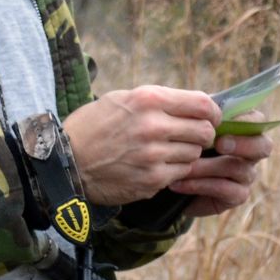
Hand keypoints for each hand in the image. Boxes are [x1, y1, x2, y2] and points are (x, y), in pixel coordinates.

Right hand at [61, 86, 219, 205]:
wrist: (66, 162)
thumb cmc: (94, 126)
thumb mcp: (123, 99)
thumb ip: (160, 100)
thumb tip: (197, 105)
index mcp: (148, 100)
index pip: (203, 104)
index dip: (213, 112)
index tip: (212, 117)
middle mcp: (153, 126)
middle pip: (205, 131)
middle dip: (204, 134)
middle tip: (193, 137)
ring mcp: (153, 155)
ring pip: (195, 154)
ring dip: (187, 153)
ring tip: (167, 151)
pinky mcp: (152, 180)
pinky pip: (181, 173)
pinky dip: (175, 170)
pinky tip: (158, 165)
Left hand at [169, 113, 274, 217]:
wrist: (170, 181)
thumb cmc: (182, 147)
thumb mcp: (188, 129)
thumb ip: (200, 116)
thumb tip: (204, 105)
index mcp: (244, 130)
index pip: (258, 121)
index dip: (247, 120)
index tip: (223, 121)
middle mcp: (251, 153)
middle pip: (263, 146)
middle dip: (243, 143)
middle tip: (219, 144)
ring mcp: (246, 175)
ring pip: (238, 168)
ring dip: (208, 166)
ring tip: (185, 166)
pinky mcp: (237, 196)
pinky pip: (226, 189)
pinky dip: (201, 185)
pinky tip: (180, 183)